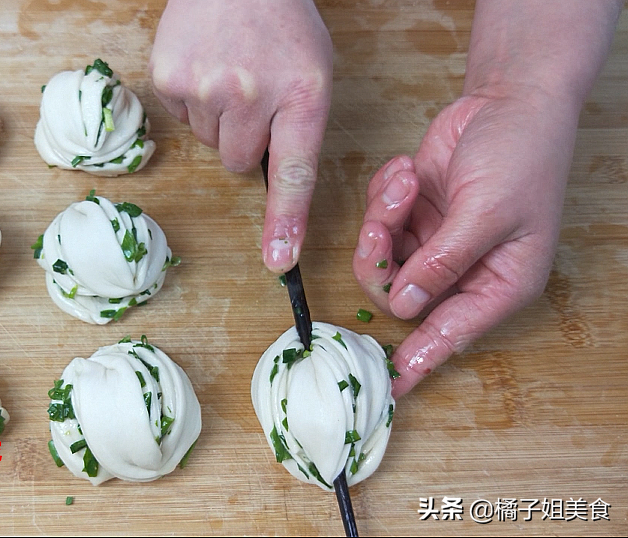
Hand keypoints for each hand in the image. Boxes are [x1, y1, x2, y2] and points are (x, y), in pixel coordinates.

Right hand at [149, 0, 332, 272]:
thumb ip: (297, 127)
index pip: (295, 173)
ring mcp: (206, 86)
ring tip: (229, 71)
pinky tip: (204, 65)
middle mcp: (253, 94)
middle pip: (238, 163)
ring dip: (218, 118)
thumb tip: (271, 183)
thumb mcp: (313, 72)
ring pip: (209, 142)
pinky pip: (181, 118)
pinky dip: (191, 100)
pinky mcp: (169, 79)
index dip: (287, 221)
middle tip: (252, 96)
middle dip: (243, 141)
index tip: (280, 260)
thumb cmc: (281, 24)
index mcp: (303, 95)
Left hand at [353, 93, 581, 396]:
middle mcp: (464, 271)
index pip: (450, 334)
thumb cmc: (521, 154)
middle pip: (397, 296)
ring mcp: (434, 243)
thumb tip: (407, 307)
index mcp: (498, 283)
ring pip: (381, 259)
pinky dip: (384, 196)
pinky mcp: (414, 217)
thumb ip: (443, 262)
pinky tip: (407, 170)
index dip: (419, 360)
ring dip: (382, 219)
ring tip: (403, 181)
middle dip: (382, 259)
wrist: (510, 98)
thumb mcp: (486, 212)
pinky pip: (378, 223)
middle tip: (382, 222)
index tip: (389, 385)